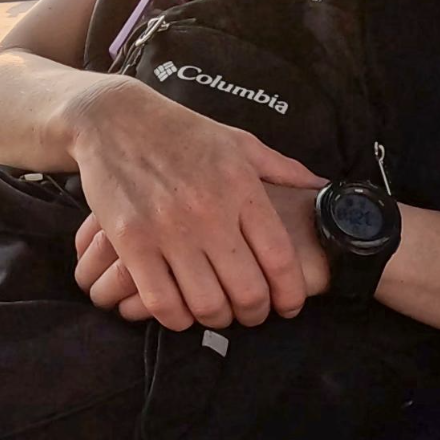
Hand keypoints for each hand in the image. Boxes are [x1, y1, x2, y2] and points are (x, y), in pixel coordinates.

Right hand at [65, 78, 327, 330]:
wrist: (115, 120)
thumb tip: (323, 186)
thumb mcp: (240, 143)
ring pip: (205, 302)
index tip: (290, 305)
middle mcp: (210, 211)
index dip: (290, 292)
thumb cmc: (184, 133)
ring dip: (217, 319)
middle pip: (247, 288)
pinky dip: (175, 317)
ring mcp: (168, 229)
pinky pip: (160, 300)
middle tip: (254, 314)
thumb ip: (283, 169)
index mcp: (242, 188)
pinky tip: (181, 312)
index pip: (279, 256)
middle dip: (256, 312)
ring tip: (220, 313)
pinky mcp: (131, 241)